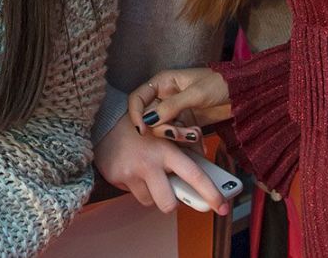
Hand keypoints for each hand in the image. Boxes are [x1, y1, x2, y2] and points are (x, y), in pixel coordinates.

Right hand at [94, 118, 226, 214]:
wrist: (105, 120)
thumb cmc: (142, 128)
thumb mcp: (165, 134)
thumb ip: (183, 153)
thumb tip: (201, 179)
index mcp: (166, 149)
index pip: (194, 175)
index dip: (211, 194)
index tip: (222, 207)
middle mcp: (149, 163)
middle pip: (168, 204)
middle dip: (172, 202)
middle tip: (171, 191)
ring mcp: (131, 172)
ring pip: (150, 201)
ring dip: (152, 192)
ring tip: (147, 172)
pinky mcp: (115, 178)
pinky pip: (132, 193)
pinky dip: (136, 185)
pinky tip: (132, 167)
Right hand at [128, 68, 230, 138]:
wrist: (244, 94)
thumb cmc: (220, 84)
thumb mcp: (196, 94)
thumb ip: (172, 106)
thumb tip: (149, 119)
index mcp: (163, 82)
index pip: (138, 98)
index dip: (136, 114)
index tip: (143, 129)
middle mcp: (165, 96)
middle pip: (151, 118)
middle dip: (164, 129)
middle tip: (180, 134)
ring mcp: (176, 110)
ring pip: (165, 129)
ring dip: (179, 136)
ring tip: (196, 134)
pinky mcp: (187, 121)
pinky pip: (179, 134)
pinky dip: (188, 140)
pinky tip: (200, 142)